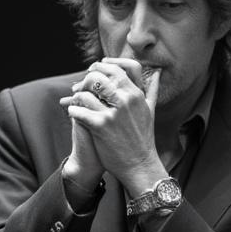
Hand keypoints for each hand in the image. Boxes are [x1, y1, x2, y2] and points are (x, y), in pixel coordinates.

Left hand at [59, 60, 163, 195]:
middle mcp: (127, 100)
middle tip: (81, 87)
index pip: (119, 67)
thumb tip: (157, 72)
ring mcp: (114, 113)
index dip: (104, 65)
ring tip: (77, 102)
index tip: (96, 70)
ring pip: (85, 91)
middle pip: (99, 75)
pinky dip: (73, 110)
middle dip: (86, 79)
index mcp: (137, 94)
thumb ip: (152, 90)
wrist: (140, 166)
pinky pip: (78, 109)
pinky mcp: (101, 126)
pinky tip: (75, 114)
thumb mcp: (150, 111)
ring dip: (77, 96)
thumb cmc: (143, 140)